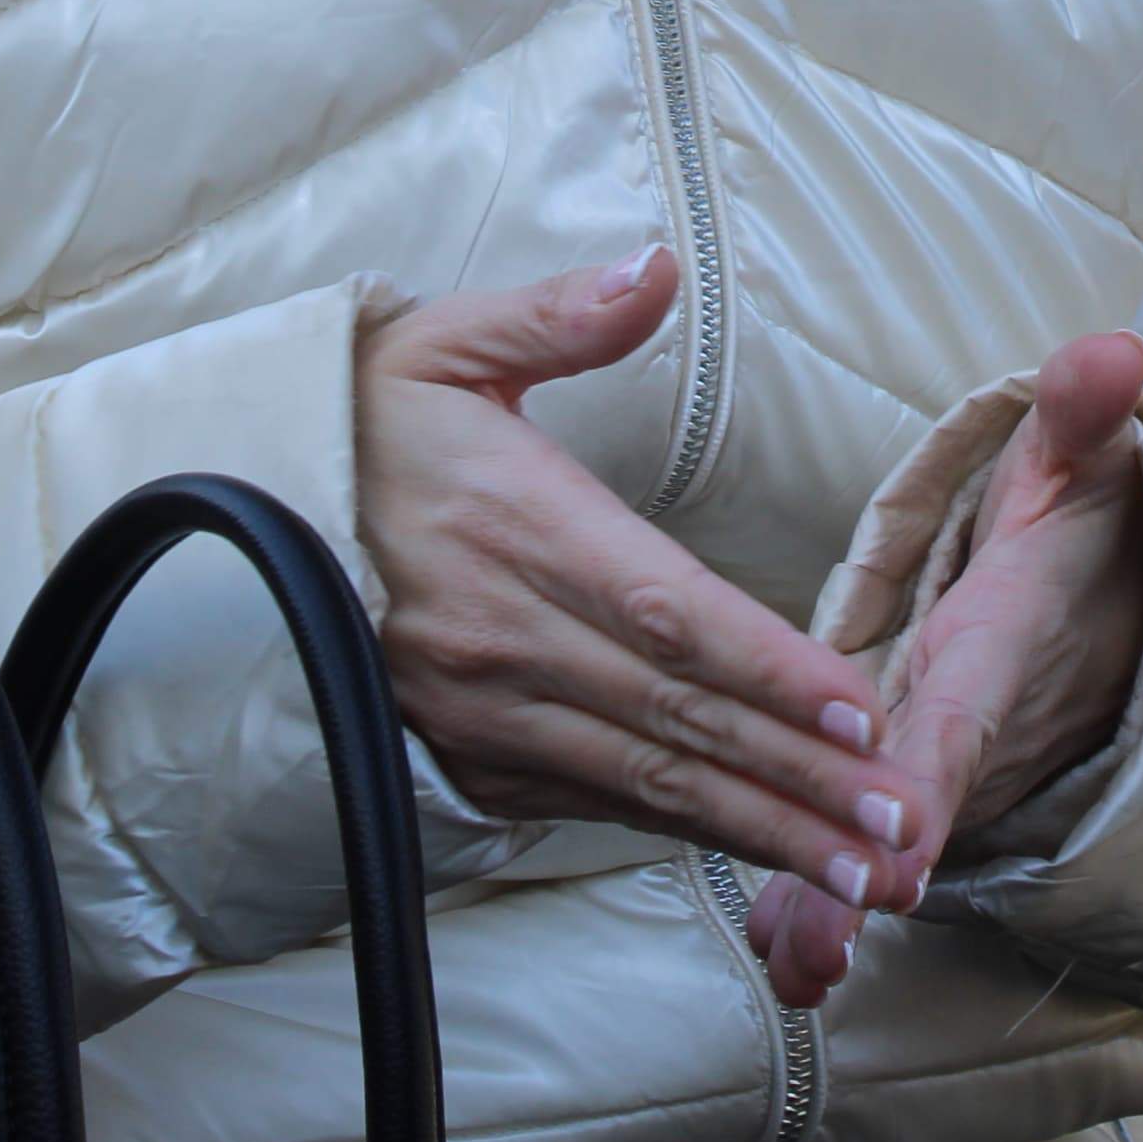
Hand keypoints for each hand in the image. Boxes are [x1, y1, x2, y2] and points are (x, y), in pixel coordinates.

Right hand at [355, 251, 917, 1006]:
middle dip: (803, 779)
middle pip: (681, 722)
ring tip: (864, 875)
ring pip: (650, 785)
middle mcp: (508, 640)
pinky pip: (597, 803)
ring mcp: (486, 713)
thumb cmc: (366, 420)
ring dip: (765, 831)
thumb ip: (559, 315)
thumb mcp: (447, 343)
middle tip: (903, 830)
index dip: (768, 670)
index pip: (670, 615)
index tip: (857, 710)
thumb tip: (657, 266)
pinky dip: (685, 832)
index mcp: (522, 532)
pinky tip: (765, 853)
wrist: (238, 512)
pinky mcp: (471, 757)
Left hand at [735, 334, 1142, 997]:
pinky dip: (830, 907)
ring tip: (791, 963)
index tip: (897, 841)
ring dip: (838, 907)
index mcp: (1003, 646)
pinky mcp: (914, 785)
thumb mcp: (1085, 456)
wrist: (1125, 595)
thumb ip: (1081, 413)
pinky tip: (782, 956)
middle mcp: (980, 725)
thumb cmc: (1083, 517)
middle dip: (866, 872)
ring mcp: (949, 768)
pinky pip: (870, 849)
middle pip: (915, 812)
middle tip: (822, 939)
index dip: (928, 782)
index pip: (963, 719)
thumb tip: (1113, 355)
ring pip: (887, 846)